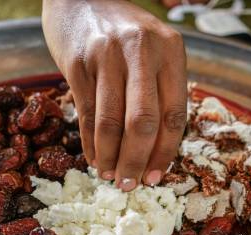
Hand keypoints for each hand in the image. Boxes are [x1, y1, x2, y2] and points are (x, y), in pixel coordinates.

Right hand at [42, 0, 186, 190]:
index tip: (155, 177)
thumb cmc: (122, 33)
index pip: (173, 114)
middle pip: (143, 122)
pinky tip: (95, 158)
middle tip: (130, 184)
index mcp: (170, 50)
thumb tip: (156, 151)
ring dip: (111, 157)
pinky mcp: (77, 62)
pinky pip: (85, 114)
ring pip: (111, 122)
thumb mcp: (153, 51)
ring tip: (111, 176)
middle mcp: (141, 50)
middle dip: (137, 160)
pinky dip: (90, 143)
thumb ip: (160, 90)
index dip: (165, 152)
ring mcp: (107, 55)